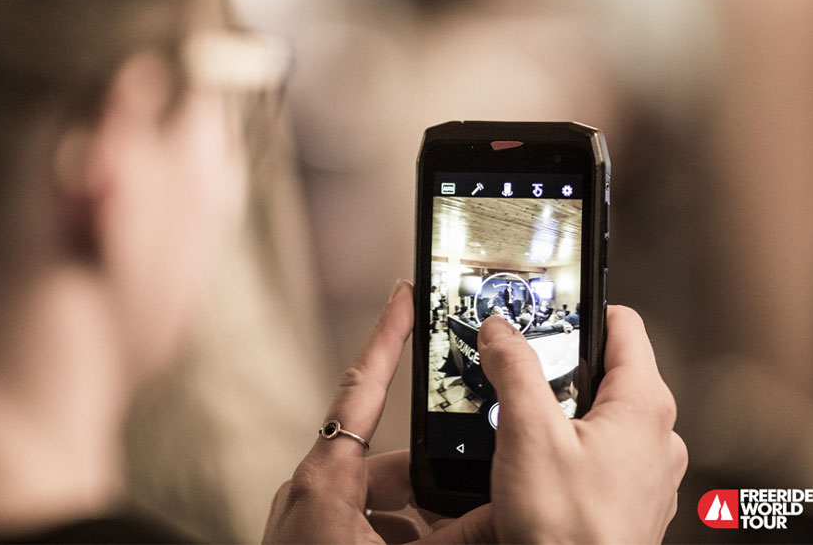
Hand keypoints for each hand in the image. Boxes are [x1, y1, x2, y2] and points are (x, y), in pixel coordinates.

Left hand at [263, 280, 487, 543]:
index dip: (388, 336)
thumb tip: (505, 513)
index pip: (363, 388)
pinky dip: (393, 529)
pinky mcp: (309, 538)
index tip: (403, 294)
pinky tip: (420, 544)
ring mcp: (306, 515)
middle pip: (386, 459)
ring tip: (451, 534)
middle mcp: (311, 490)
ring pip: (375, 493)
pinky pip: (358, 518)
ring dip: (416, 513)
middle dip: (431, 478)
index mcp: (324, 481)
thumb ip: (453, 536)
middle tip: (473, 492)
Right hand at [478, 305, 687, 542]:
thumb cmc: (569, 531)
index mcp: (644, 406)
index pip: (623, 325)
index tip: (547, 305)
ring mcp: (645, 472)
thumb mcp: (528, 433)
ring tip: (519, 420)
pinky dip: (568, 448)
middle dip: (560, 366)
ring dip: (561, 412)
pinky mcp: (627, 500)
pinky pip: (598, 455)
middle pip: (606, 371)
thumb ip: (515, 369)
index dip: (582, 307)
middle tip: (518, 368)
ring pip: (600, 416)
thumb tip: (503, 330)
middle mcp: (656, 436)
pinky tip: (534, 464)